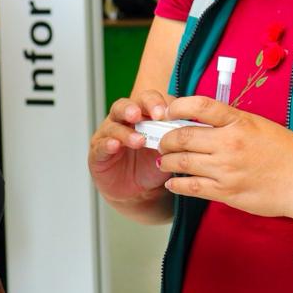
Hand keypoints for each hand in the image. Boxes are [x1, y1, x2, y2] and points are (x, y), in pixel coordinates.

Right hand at [88, 91, 173, 205]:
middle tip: (139, 115)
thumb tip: (194, 127)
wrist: (138, 192)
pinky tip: (115, 146)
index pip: (146, 100)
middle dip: (133, 109)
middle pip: (124, 106)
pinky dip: (108, 145)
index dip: (153, 103)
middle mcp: (123, 121)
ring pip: (113, 126)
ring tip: (138, 141)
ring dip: (126, 132)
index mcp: (142, 115)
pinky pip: (101, 146)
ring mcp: (108, 136)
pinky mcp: (98, 153)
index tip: (164, 112)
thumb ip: (175, 136)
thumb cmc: (152, 165)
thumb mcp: (167, 149)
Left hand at [157, 96, 292, 221]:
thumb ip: (232, 123)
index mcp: (239, 122)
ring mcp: (226, 169)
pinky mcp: (227, 192)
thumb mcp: (260, 126)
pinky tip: (173, 182)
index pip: (199, 106)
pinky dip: (177, 184)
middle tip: (162, 140)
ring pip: (183, 162)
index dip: (177, 106)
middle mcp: (230, 143)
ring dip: (168, 161)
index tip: (168, 111)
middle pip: (183, 136)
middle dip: (166, 138)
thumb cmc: (288, 152)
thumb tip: (202, 122)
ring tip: (164, 161)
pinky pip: (192, 187)